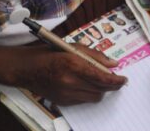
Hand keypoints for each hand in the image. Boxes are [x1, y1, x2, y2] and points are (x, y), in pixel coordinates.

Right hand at [9, 44, 126, 104]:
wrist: (25, 68)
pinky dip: (89, 93)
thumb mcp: (73, 47)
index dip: (116, 80)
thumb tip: (114, 63)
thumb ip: (96, 56)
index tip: (124, 79)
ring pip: (94, 97)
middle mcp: (69, 81)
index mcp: (72, 63)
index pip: (101, 77)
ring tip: (102, 81)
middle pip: (101, 89)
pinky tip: (87, 85)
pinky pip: (84, 100)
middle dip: (112, 85)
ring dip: (102, 90)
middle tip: (117, 80)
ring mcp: (65, 93)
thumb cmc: (50, 53)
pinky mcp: (62, 101)